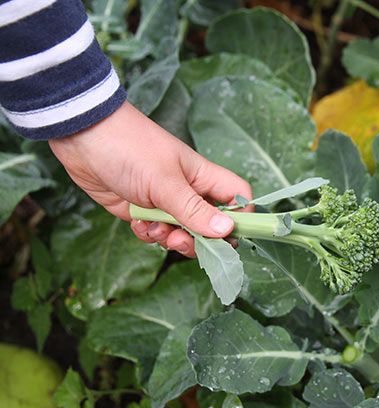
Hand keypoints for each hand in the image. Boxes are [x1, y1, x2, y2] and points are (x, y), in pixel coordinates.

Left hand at [48, 101, 251, 256]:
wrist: (81, 137)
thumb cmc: (130, 148)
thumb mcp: (164, 182)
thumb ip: (194, 210)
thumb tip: (227, 231)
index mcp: (202, 178)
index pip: (237, 198)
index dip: (240, 218)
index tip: (228, 236)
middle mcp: (188, 191)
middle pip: (210, 225)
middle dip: (198, 239)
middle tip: (180, 241)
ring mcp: (164, 201)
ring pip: (182, 233)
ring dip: (169, 239)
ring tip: (154, 228)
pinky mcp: (141, 210)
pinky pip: (155, 232)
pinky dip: (148, 234)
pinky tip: (135, 222)